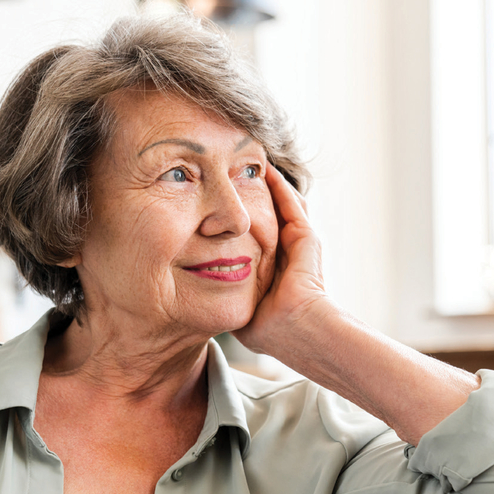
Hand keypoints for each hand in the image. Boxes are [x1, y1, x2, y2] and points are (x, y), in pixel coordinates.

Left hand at [232, 164, 330, 354]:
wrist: (297, 330)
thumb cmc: (267, 327)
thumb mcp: (237, 304)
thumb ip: (222, 291)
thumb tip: (188, 286)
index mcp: (272, 267)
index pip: (254, 234)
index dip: (238, 219)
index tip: (216, 202)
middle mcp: (286, 252)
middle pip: (267, 213)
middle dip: (251, 194)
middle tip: (232, 173)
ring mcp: (299, 242)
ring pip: (280, 203)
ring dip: (266, 184)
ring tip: (249, 164)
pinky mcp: (305, 236)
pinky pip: (289, 202)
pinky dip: (277, 184)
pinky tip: (263, 169)